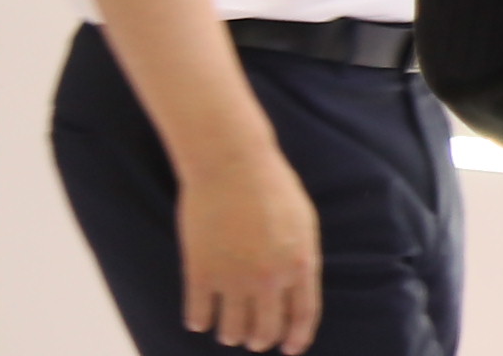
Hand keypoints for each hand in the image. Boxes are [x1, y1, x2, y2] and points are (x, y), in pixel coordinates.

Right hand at [177, 146, 321, 350]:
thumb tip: (296, 285)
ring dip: (230, 334)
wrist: (232, 165)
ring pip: (231, 327)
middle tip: (255, 343)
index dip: (298, 336)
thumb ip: (300, 257)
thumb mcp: (302, 222)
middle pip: (267, 328)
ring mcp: (233, 277)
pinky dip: (199, 321)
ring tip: (229, 333)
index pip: (304, 314)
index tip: (291, 349)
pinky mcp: (200, 272)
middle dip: (261, 340)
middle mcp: (269, 277)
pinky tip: (199, 320)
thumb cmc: (271, 187)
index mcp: (300, 263)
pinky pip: (199, 312)